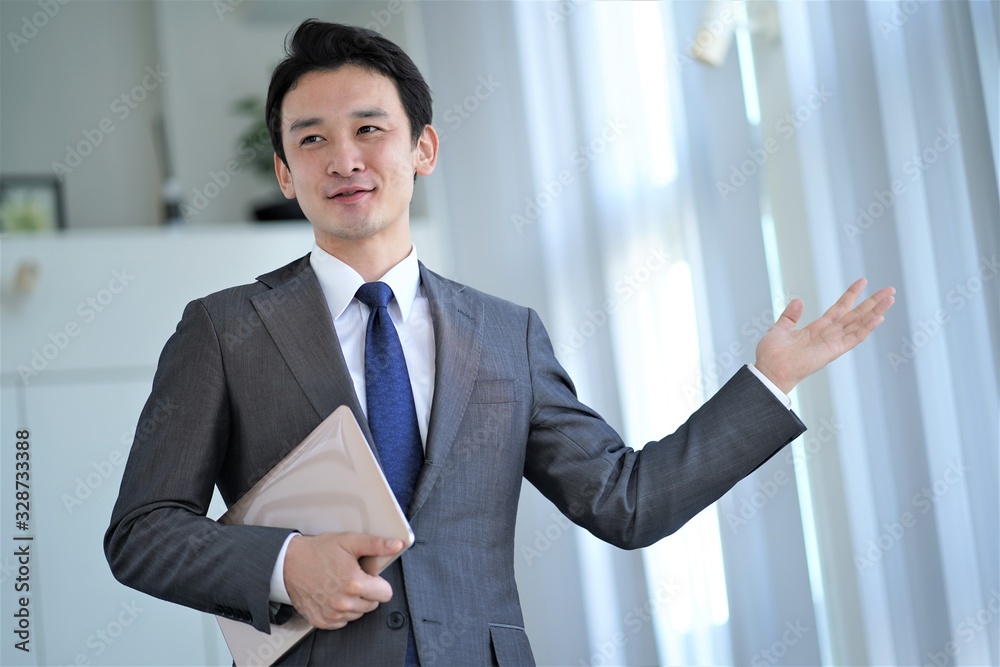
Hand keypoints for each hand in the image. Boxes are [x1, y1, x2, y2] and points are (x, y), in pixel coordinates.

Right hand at [283, 532, 403, 629]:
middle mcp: (344, 603)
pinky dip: (340, 611)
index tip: (368, 575)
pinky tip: (332, 595)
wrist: (289, 563)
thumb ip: (376, 544)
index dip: (379, 583)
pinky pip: (342, 622)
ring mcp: (333, 614)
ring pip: (358, 614)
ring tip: (340, 585)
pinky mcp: (322, 621)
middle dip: (367, 592)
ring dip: (354, 602)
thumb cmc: (318, 551)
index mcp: (354, 584)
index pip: (386, 594)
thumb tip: (397, 545)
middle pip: (372, 605)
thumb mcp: (349, 541)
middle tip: (352, 577)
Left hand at [754, 278, 894, 393]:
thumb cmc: (772, 355)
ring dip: (876, 311)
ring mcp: (833, 342)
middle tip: (889, 290)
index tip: (863, 281)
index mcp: (817, 328)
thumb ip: (790, 316)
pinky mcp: (834, 351)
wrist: (769, 370)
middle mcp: (829, 335)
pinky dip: (867, 328)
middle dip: (872, 302)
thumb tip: (799, 300)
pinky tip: (879, 317)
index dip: (851, 295)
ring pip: (860, 324)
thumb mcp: (780, 329)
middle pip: (856, 314)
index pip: (839, 308)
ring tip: (890, 299)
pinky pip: (854, 338)